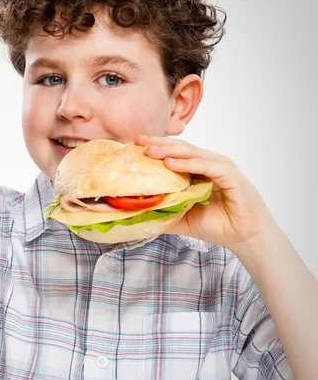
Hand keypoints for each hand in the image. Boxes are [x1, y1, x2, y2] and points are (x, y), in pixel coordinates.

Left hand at [135, 134, 276, 251]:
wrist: (246, 238)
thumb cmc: (218, 226)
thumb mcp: (183, 219)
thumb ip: (165, 212)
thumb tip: (138, 214)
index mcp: (199, 171)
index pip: (175, 154)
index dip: (156, 148)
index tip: (134, 145)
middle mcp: (210, 164)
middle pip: (181, 149)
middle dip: (159, 144)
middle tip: (138, 140)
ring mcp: (221, 168)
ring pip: (192, 154)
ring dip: (169, 151)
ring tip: (150, 150)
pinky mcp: (231, 176)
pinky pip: (207, 166)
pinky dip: (188, 163)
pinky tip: (170, 163)